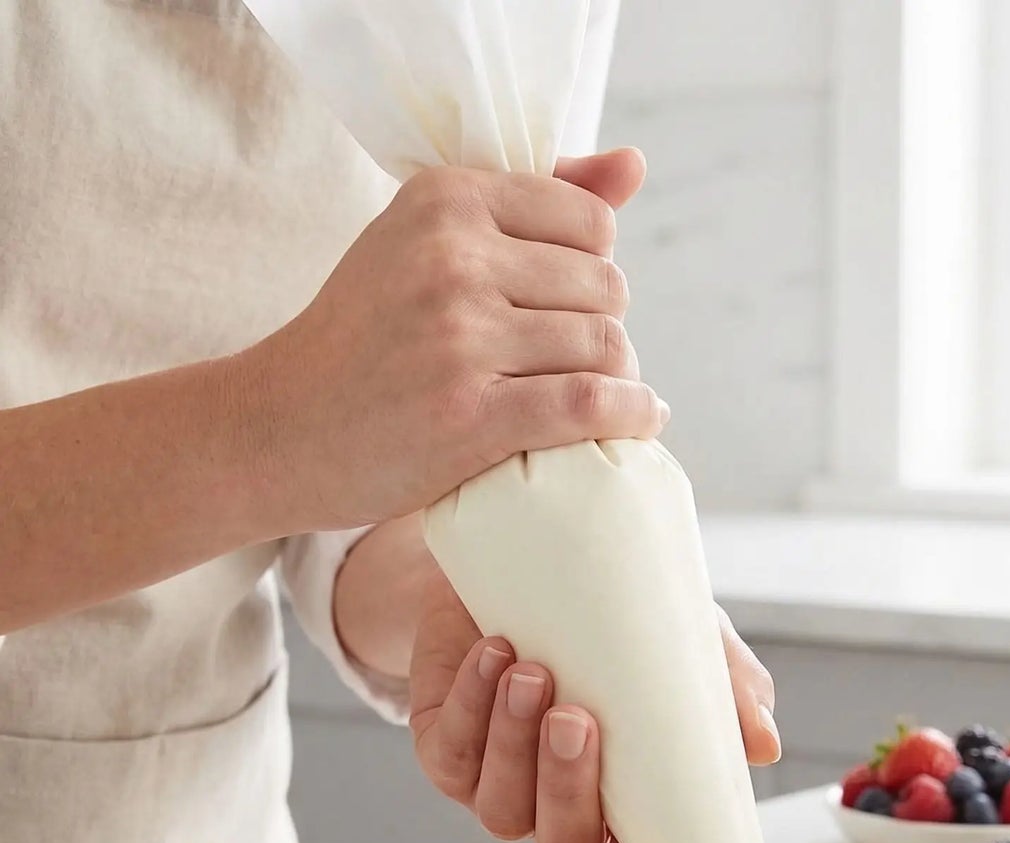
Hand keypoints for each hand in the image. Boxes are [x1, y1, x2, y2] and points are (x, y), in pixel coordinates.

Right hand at [243, 150, 664, 533]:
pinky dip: (631, 414)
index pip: (591, 224)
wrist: (284, 425)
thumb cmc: (369, 336)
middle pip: (607, 290)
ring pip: (605, 348)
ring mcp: (459, 337)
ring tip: (597, 397)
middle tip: (576, 363)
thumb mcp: (426, 240)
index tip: (568, 306)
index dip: (595, 271)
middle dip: (606, 329)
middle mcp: (451, 257)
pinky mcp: (470, 415)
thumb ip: (533, 199)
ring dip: (618, 378)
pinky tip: (641, 419)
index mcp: (445, 199)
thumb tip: (634, 165)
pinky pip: (589, 404)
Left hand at [409, 567, 780, 842]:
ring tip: (532, 670)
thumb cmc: (609, 613)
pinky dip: (474, 705)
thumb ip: (725, 686)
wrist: (521, 558)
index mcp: (628, 798)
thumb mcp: (681, 635)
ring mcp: (500, 783)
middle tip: (577, 718)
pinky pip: (455, 755)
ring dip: (516, 744)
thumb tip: (763, 743)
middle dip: (569, 790)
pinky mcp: (447, 751)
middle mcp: (562, 804)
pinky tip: (495, 655)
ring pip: (504, 809)